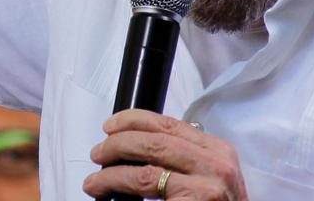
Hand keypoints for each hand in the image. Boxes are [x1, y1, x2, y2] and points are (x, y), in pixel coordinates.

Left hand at [83, 109, 247, 199]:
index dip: (133, 120)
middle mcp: (216, 167)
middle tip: (98, 154)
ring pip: (145, 172)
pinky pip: (145, 195)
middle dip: (116, 145)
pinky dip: (118, 190)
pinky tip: (106, 195)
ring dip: (110, 174)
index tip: (111, 125)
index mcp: (218, 151)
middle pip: (153, 143)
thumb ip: (183, 157)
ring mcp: (207, 190)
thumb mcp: (210, 175)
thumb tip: (137, 143)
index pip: (169, 124)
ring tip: (95, 181)